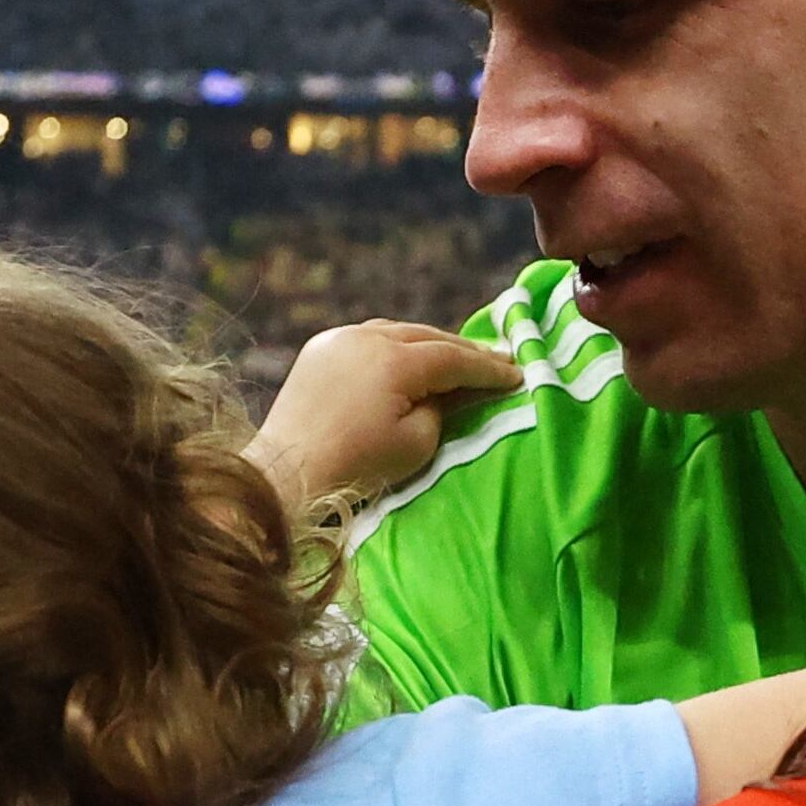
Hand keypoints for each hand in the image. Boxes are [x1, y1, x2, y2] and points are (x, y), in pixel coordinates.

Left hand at [247, 321, 526, 514]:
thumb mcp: (416, 443)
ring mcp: (339, 338)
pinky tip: (409, 357)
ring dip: (431, 343)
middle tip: (498, 360)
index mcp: (395, 361)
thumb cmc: (357, 466)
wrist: (286, 473)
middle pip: (429, 337)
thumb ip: (443, 408)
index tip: (518, 374)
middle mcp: (367, 338)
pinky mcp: (320, 348)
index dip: (489, 368)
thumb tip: (450, 390)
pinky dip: (396, 345)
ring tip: (457, 357)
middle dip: (465, 351)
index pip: (455, 359)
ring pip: (398, 332)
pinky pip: (369, 338)